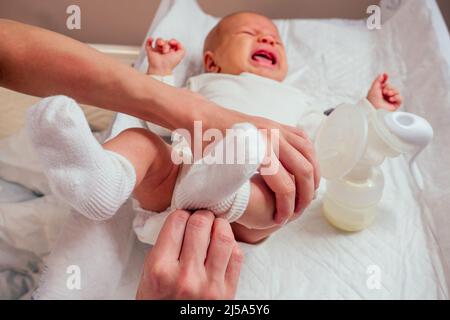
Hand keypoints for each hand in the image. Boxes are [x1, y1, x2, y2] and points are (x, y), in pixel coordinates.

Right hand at [136, 210, 243, 299]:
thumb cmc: (159, 302)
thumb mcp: (149, 275)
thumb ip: (164, 247)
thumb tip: (184, 218)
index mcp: (160, 270)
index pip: (177, 222)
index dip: (182, 214)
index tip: (184, 216)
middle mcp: (185, 277)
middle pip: (200, 224)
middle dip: (202, 215)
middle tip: (201, 217)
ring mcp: (209, 285)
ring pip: (223, 237)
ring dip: (219, 225)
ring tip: (215, 225)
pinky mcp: (227, 292)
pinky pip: (236, 256)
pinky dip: (232, 244)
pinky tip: (223, 244)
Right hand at [146, 37, 184, 75]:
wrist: (161, 68)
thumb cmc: (170, 63)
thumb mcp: (181, 55)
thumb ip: (182, 48)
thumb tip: (177, 43)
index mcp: (171, 53)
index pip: (172, 43)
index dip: (173, 41)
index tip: (172, 43)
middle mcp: (164, 51)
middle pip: (166, 41)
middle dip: (166, 44)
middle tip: (166, 51)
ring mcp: (157, 51)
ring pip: (158, 40)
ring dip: (160, 41)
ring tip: (160, 47)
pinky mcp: (150, 51)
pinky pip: (149, 43)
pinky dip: (149, 40)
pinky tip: (151, 40)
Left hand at [161, 90, 320, 226]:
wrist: (202, 117)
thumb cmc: (204, 145)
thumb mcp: (213, 170)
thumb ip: (230, 188)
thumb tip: (246, 209)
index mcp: (257, 150)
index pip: (285, 186)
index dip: (286, 208)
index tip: (280, 220)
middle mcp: (272, 136)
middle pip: (304, 170)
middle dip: (305, 195)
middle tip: (298, 212)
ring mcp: (276, 126)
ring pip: (309, 153)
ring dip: (314, 175)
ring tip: (308, 194)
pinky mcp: (276, 123)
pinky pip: (303, 139)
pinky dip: (310, 155)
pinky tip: (305, 170)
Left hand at [367, 73, 402, 110]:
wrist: (373, 107)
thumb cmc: (372, 98)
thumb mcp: (374, 87)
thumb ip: (379, 80)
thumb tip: (384, 74)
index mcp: (381, 92)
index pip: (387, 84)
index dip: (386, 82)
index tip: (385, 78)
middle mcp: (386, 96)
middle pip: (393, 87)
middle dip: (389, 87)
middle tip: (384, 92)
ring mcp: (391, 100)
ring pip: (397, 92)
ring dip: (393, 92)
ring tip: (387, 95)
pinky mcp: (395, 105)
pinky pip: (400, 98)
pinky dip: (397, 97)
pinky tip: (391, 99)